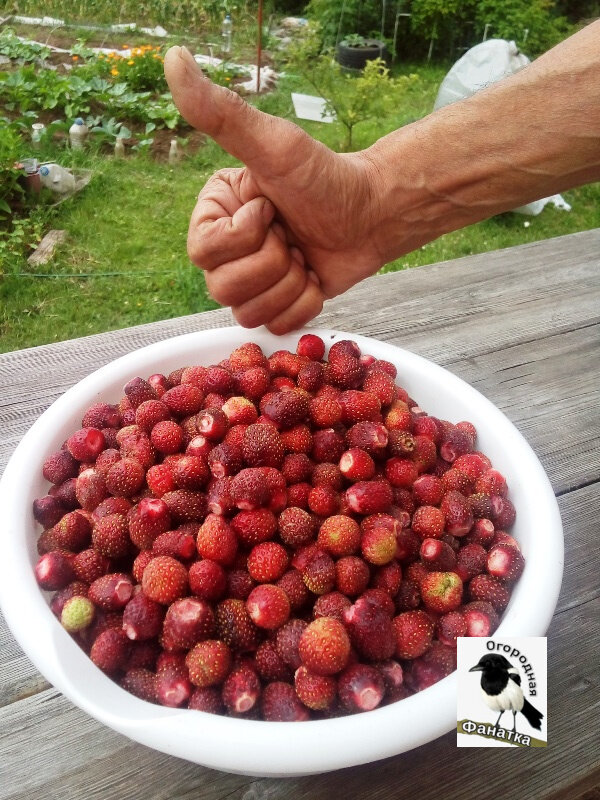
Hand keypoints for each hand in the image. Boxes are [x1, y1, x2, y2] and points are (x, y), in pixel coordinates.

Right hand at [164, 46, 385, 333]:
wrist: (372, 213)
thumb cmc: (325, 176)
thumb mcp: (273, 144)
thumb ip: (219, 112)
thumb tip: (172, 58)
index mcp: (213, 214)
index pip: (204, 253)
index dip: (246, 239)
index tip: (273, 210)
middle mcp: (224, 250)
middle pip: (224, 289)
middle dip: (273, 264)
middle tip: (294, 235)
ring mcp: (250, 282)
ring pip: (248, 313)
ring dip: (290, 284)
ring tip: (306, 255)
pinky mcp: (276, 305)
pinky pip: (276, 326)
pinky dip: (304, 304)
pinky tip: (314, 276)